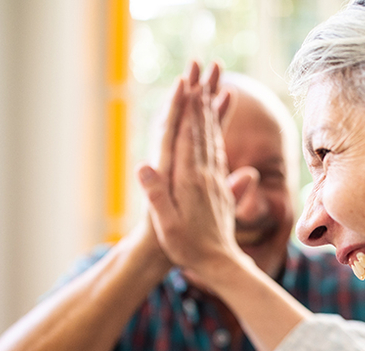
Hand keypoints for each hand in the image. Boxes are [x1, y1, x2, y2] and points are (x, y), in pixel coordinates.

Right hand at [138, 61, 247, 285]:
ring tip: (212, 88)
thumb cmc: (188, 248)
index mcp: (190, 181)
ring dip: (212, 112)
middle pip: (204, 131)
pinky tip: (216, 127)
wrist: (219, 264)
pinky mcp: (220, 189)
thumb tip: (144, 166)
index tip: (187, 85)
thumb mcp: (166, 224)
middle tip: (204, 72)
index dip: (187, 110)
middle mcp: (206, 176)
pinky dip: (217, 135)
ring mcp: (216, 181)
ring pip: (214, 140)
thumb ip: (157, 196)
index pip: (187, 137)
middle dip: (203, 100)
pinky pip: (218, 155)